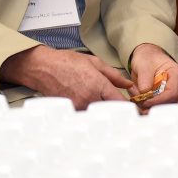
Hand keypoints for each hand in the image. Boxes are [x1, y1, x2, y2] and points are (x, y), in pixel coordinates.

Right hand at [0, 45, 133, 109]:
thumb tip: (128, 85)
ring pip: (97, 114)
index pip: (119, 102)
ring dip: (103, 112)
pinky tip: (90, 105)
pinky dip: (90, 112)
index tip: (134, 110)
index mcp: (98, 85)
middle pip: (109, 111)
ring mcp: (78, 106)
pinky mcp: (70, 111)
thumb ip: (114, 75)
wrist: (43, 68)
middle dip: (116, 111)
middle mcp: (88, 98)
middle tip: (121, 110)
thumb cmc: (68, 62)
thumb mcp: (95, 63)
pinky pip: (85, 114)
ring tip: (104, 105)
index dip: (128, 107)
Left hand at [128, 43, 177, 109]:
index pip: (172, 93)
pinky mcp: (164, 96)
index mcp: (175, 73)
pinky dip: (149, 107)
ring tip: (139, 102)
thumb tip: (144, 93)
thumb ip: (144, 78)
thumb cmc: (147, 58)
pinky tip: (140, 101)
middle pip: (172, 103)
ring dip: (152, 108)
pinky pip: (159, 106)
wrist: (146, 57)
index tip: (144, 102)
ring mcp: (172, 91)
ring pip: (166, 107)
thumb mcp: (143, 65)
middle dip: (156, 107)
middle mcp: (177, 84)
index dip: (158, 101)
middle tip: (141, 106)